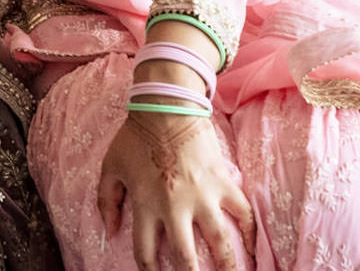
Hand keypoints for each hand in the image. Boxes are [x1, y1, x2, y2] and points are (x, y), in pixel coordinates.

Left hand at [96, 110, 253, 270]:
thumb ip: (106, 201)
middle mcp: (175, 207)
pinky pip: (243, 213)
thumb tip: (110, 231)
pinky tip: (253, 249)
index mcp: (146, 205)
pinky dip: (251, 232)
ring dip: (227, 265)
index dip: (149, 270)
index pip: (145, 251)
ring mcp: (203, 196)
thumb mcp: (111, 167)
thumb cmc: (135, 136)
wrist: (167, 105)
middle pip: (186, 257)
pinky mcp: (222, 183)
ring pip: (220, 242)